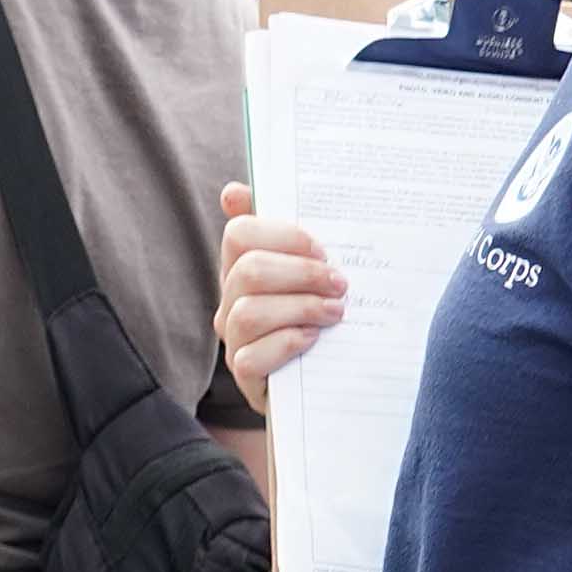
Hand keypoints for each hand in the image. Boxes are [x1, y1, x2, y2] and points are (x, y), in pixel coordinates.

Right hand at [217, 182, 347, 406]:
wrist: (335, 380)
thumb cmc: (328, 314)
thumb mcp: (317, 271)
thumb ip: (289, 233)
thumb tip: (233, 192)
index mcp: (244, 266)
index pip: (239, 233)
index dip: (283, 235)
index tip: (321, 248)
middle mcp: (231, 301)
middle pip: (248, 271)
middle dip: (301, 274)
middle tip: (341, 283)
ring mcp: (235, 340)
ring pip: (248, 313)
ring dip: (301, 308)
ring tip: (336, 312)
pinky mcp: (245, 377)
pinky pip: (250, 358)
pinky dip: (286, 344)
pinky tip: (314, 341)